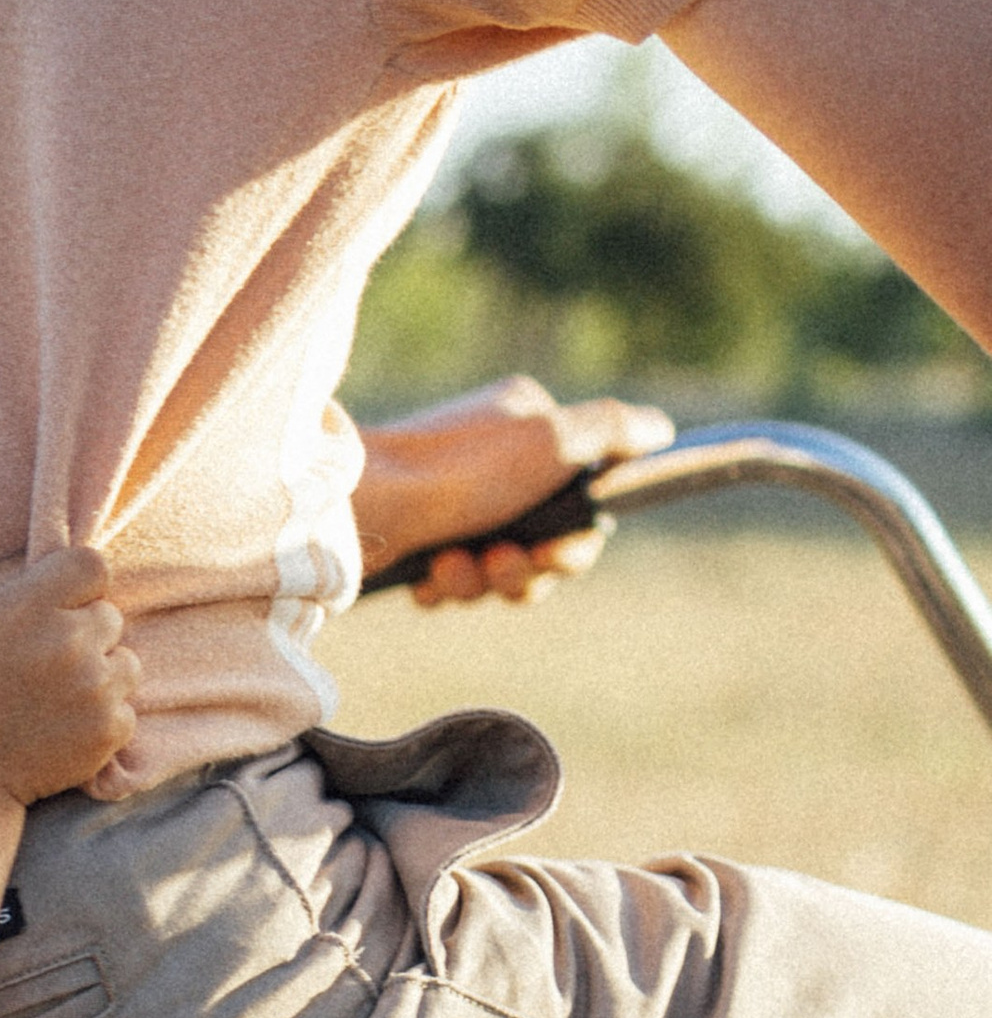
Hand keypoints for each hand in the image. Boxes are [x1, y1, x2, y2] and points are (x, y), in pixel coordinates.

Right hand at [0, 544, 140, 802]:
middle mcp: (68, 641)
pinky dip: (103, 719)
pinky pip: (127, 708)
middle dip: (88, 635)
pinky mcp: (109, 729)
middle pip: (111, 616)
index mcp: (31, 605)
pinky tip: (65, 727)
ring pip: (127, 663)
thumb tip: (48, 551)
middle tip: (51, 664)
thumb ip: (8, 575)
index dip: (81, 586)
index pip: (94, 565)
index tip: (63, 608)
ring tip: (59, 699)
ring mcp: (94, 688)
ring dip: (101, 677)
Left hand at [353, 375, 674, 606]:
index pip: (582, 503)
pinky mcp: (413, 540)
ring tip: (452, 564)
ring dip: (482, 581)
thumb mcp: (555, 440)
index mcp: (528, 429)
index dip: (576, 544)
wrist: (357, 508)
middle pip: (543, 545)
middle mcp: (492, 462)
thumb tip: (661, 431)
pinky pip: (450, 583)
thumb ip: (615, 432)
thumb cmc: (458, 471)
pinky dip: (444, 587)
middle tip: (500, 562)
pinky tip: (426, 576)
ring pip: (496, 570)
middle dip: (526, 569)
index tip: (556, 553)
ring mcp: (451, 503)